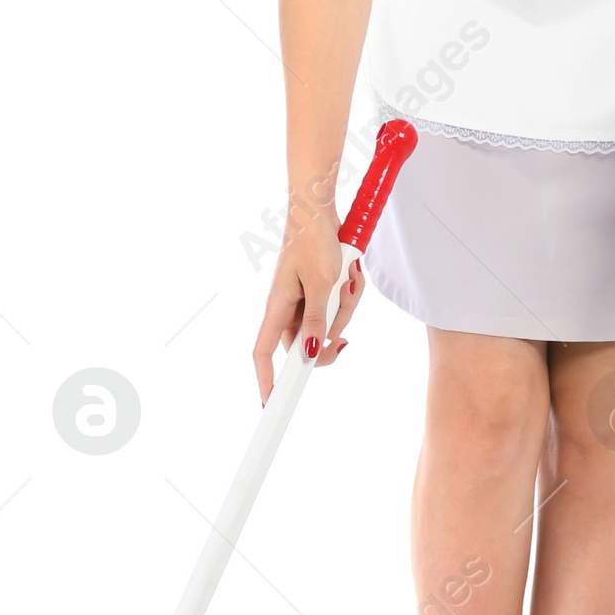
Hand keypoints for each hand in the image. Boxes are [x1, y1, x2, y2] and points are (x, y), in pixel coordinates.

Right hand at [252, 215, 362, 403]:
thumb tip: (310, 352)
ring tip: (348, 278)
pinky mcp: (319, 291)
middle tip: (347, 323)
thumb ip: (316, 319)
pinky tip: (350, 272)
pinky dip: (349, 294)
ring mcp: (304, 301)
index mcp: (277, 309)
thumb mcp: (319, 283)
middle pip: (308, 345)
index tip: (271, 406)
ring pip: (329, 325)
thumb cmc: (312, 240)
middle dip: (333, 335)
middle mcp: (288, 309)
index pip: (263, 354)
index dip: (266, 381)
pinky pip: (338, 307)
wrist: (318, 209)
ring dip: (346, 306)